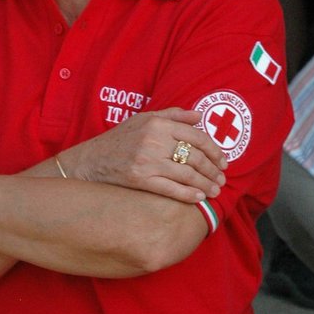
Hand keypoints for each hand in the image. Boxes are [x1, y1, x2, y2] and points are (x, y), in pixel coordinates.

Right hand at [62, 108, 226, 201]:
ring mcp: (147, 161)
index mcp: (158, 124)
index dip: (215, 151)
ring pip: (186, 174)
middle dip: (213, 170)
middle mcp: (154, 140)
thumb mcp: (143, 119)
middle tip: (222, 179)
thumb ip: (172, 115)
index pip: (197, 137)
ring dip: (205, 184)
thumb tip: (199, 116)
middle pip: (195, 157)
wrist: (90, 161)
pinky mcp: (140, 179)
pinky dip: (188, 194)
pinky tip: (199, 198)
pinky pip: (171, 188)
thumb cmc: (119, 140)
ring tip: (215, 190)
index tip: (223, 161)